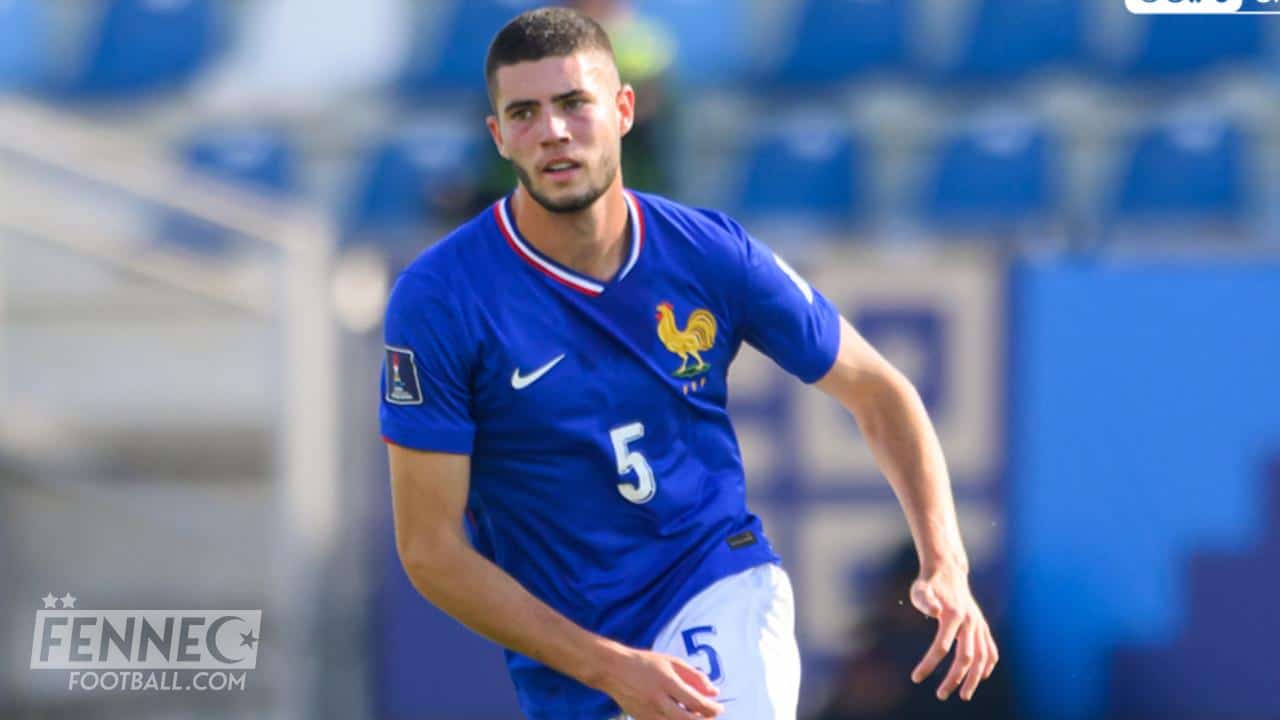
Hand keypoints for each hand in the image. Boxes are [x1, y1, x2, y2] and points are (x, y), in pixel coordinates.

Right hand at [596, 647, 723, 718]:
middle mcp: (657, 700)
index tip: (719, 708)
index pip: (696, 702)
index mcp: (667, 682)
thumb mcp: (671, 662)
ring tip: (696, 717)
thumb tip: (714, 692)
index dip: (712, 709)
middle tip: (711, 716)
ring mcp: (648, 713)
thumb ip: (694, 676)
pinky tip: (680, 717)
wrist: (613, 669)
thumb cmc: (645, 663)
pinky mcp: (641, 719)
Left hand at [908, 563, 998, 701]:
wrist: (948, 571)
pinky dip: (988, 664)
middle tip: (941, 695)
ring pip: (981, 657)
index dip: (929, 664)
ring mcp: (978, 624)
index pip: (941, 646)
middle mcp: (970, 622)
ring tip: (964, 695)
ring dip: (974, 678)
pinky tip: (980, 677)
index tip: (916, 678)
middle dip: (953, 679)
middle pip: (965, 657)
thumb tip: (934, 610)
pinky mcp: (982, 626)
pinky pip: (990, 649)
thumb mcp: (920, 590)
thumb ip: (925, 600)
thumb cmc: (929, 584)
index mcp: (953, 615)